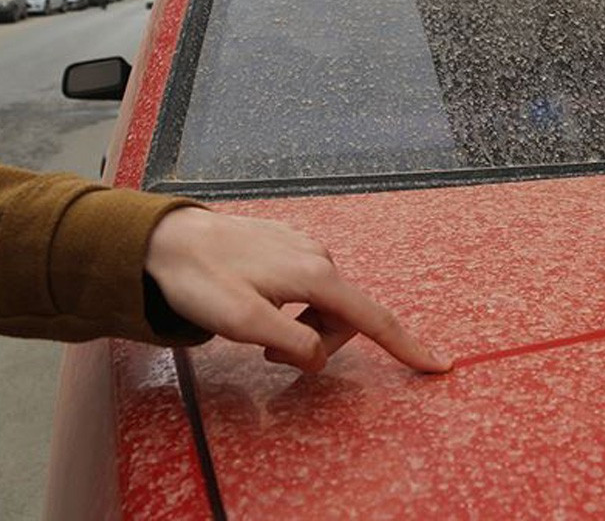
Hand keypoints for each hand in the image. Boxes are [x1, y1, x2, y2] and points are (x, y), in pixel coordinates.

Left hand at [145, 207, 450, 373]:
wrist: (165, 240)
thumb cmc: (200, 281)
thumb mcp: (243, 325)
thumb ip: (292, 343)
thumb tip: (319, 355)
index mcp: (316, 276)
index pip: (374, 320)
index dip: (408, 346)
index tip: (439, 364)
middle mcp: (318, 256)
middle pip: (345, 317)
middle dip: (320, 343)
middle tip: (270, 356)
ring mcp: (302, 247)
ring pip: (324, 303)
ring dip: (302, 327)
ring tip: (258, 332)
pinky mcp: (285, 245)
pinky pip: (306, 286)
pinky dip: (293, 307)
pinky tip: (257, 304)